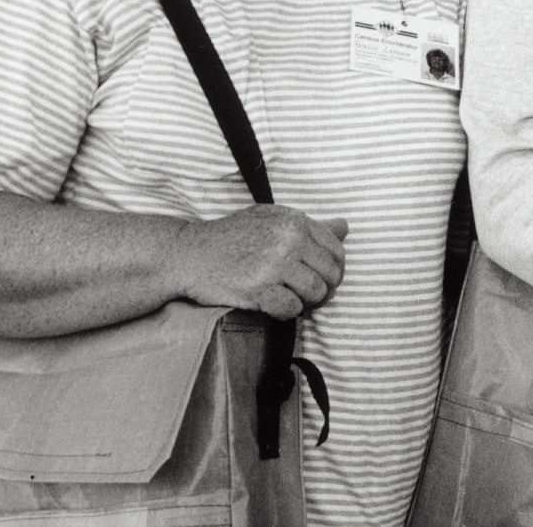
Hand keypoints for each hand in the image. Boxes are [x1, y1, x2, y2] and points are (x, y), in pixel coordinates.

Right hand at [169, 205, 347, 319]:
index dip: (334, 271)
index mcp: (295, 221)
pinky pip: (292, 309)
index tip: (320, 280)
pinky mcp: (259, 289)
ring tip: (288, 298)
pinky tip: (273, 305)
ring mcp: (274, 264)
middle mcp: (288, 240)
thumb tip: (344, 226)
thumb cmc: (231, 236)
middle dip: (324, 290)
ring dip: (305, 302)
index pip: (337, 251)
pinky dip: (286, 312)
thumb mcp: (271, 219)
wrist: (188, 253)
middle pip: (332, 275)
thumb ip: (310, 225)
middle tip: (307, 296)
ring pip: (316, 293)